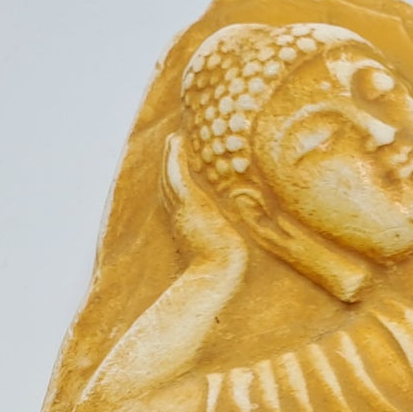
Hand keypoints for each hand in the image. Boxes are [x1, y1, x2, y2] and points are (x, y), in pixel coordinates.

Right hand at [163, 134, 245, 266]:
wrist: (218, 273)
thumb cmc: (225, 267)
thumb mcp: (226, 248)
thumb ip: (229, 239)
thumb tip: (243, 237)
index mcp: (188, 224)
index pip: (179, 198)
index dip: (176, 182)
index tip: (178, 169)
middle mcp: (181, 214)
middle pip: (170, 184)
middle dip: (169, 164)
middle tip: (171, 144)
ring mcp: (183, 208)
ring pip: (171, 176)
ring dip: (170, 155)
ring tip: (173, 138)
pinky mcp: (189, 203)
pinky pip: (178, 175)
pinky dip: (174, 158)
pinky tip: (175, 141)